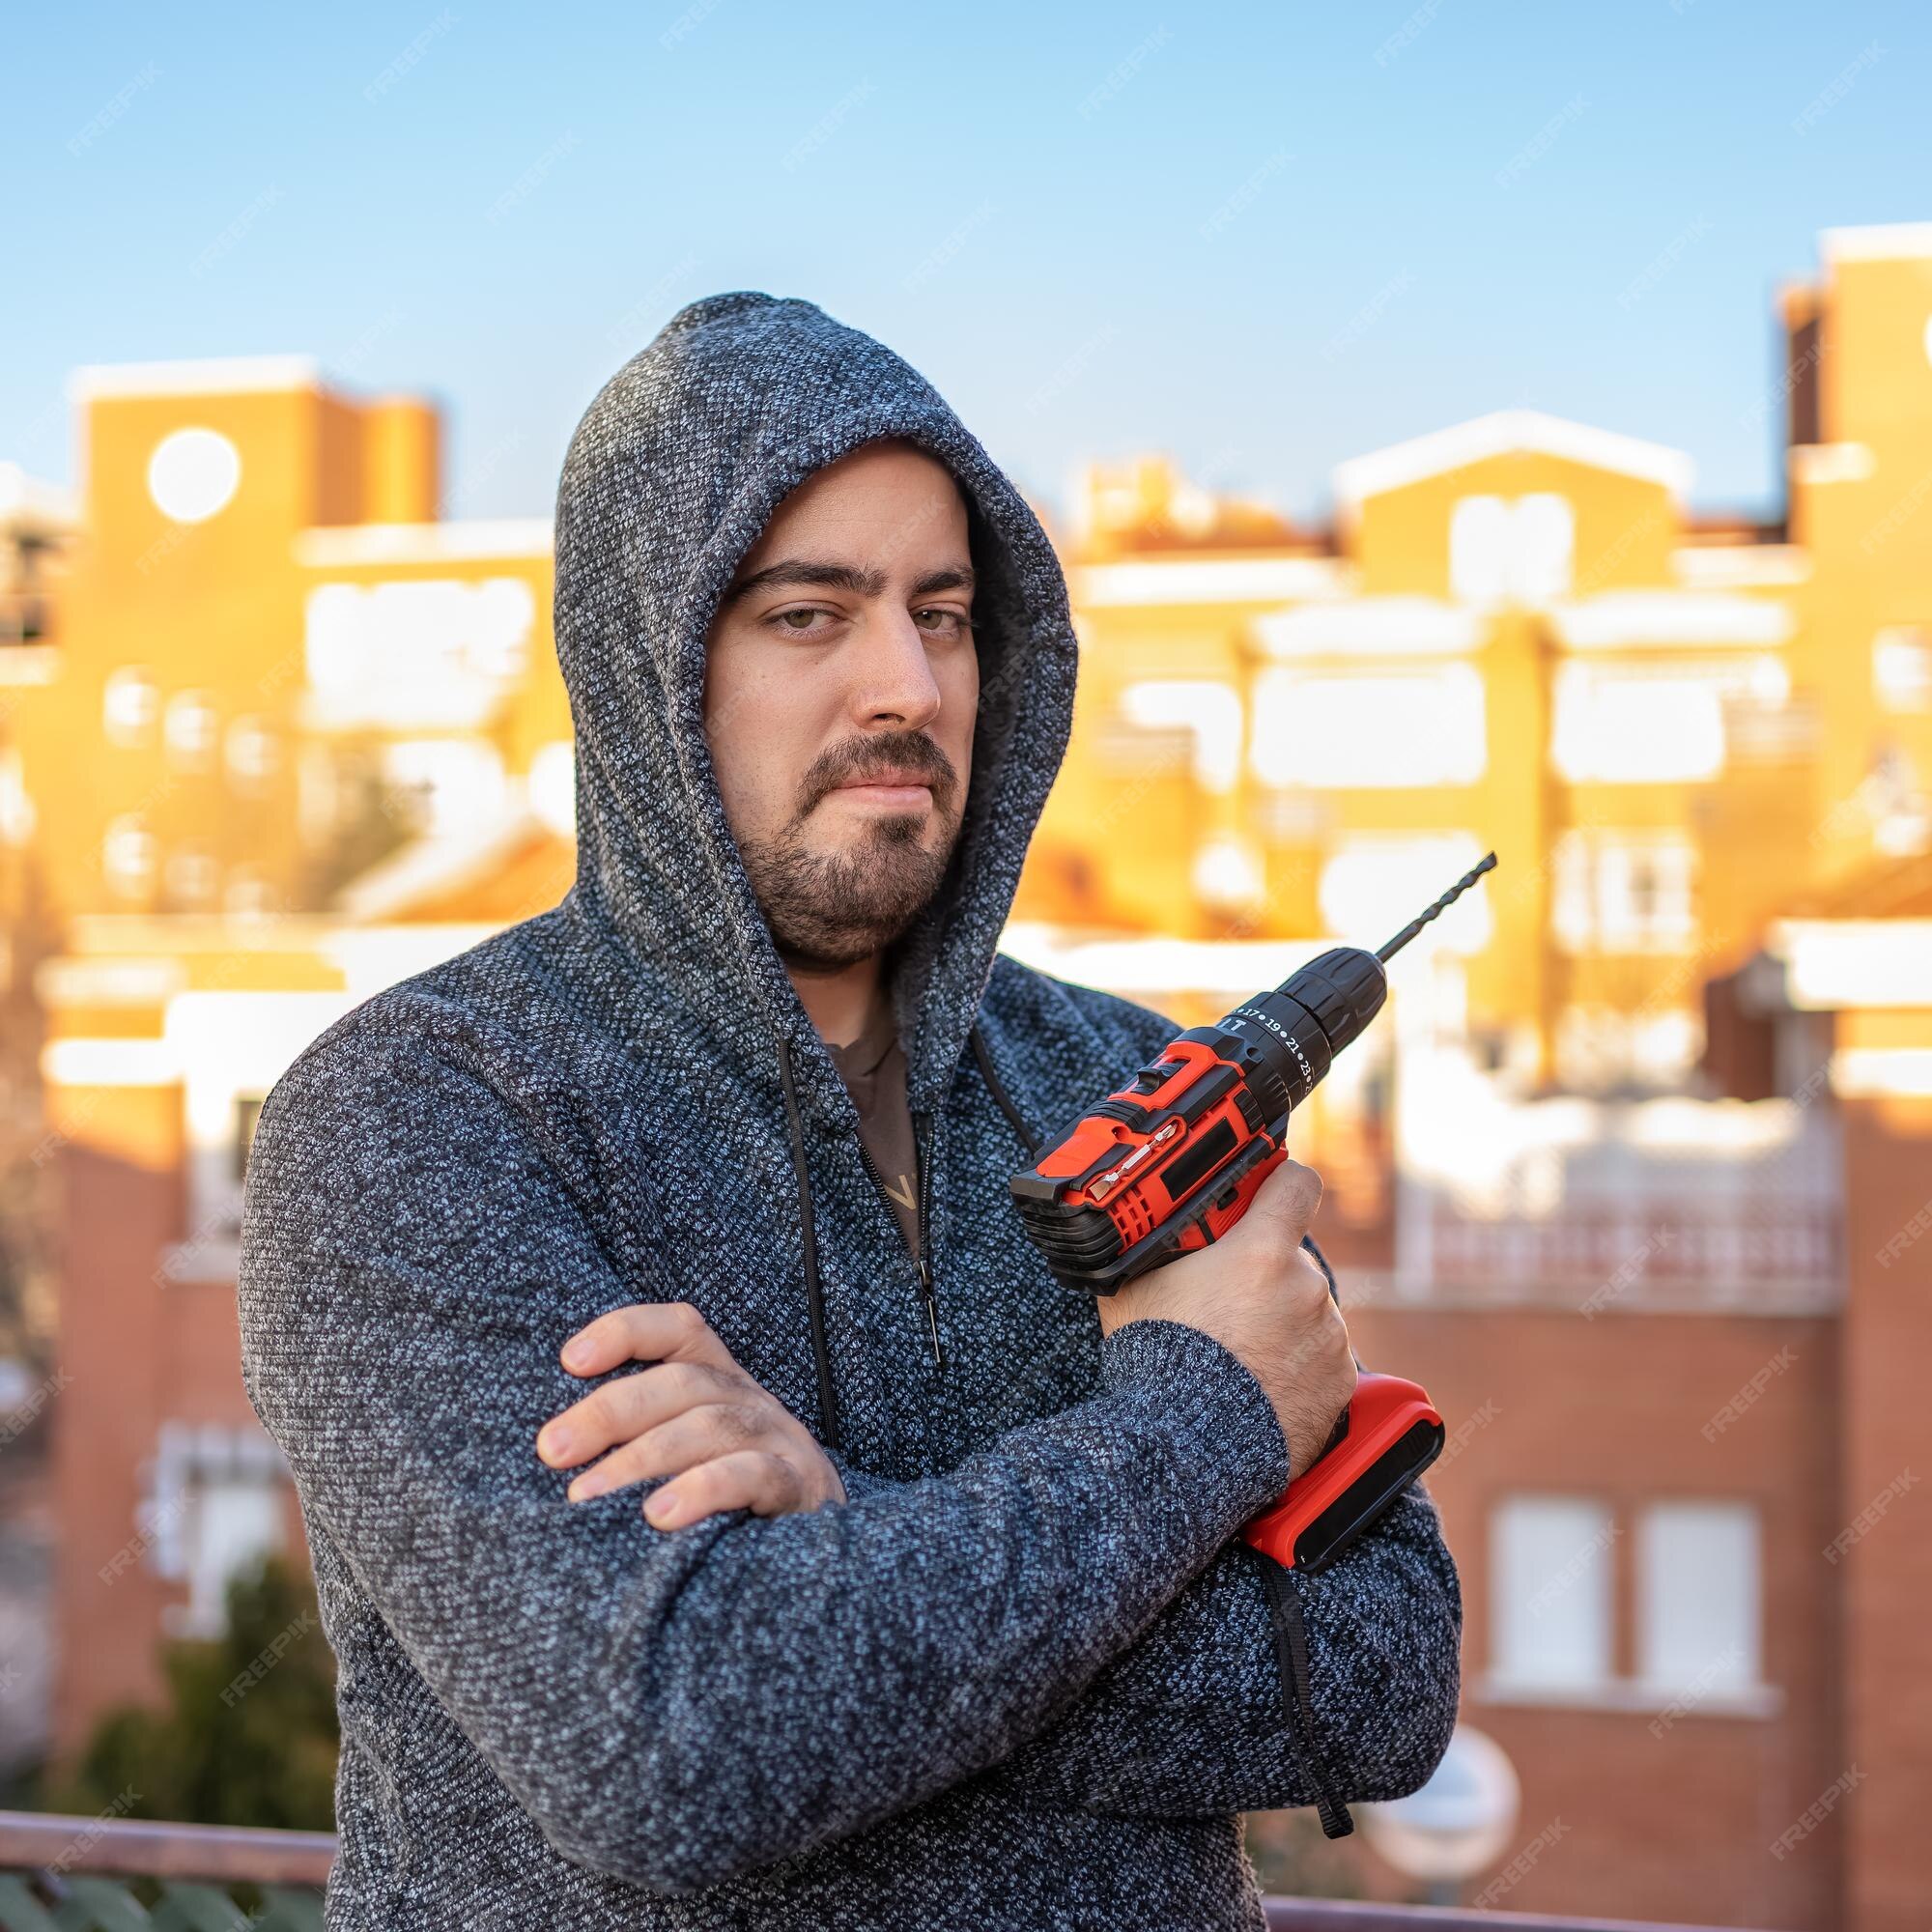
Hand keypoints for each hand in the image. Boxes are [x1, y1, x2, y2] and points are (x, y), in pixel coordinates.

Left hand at [536, 1302, 846, 1528]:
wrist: (822, 1565)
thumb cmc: (725, 1512)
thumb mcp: (685, 1465)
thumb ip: (635, 1446)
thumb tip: (550, 1455)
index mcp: (720, 1384)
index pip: (681, 1330)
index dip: (627, 1332)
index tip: (569, 1361)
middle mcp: (752, 1401)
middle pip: (684, 1381)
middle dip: (610, 1412)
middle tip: (552, 1452)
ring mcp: (782, 1441)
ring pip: (711, 1425)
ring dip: (642, 1458)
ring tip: (588, 1497)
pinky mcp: (801, 1487)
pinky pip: (754, 1475)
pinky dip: (704, 1489)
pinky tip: (658, 1516)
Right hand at [1095, 1157, 1355, 1476]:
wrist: (1185, 1444)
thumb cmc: (1158, 1360)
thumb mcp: (1142, 1284)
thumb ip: (1169, 1249)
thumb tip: (1156, 1228)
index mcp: (1261, 1251)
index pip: (1295, 1185)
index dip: (1282, 1182)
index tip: (1273, 1188)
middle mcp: (1306, 1287)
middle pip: (1293, 1261)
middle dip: (1266, 1276)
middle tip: (1226, 1307)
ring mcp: (1328, 1336)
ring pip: (1309, 1312)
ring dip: (1284, 1323)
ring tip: (1239, 1357)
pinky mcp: (1341, 1381)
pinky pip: (1323, 1359)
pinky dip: (1299, 1367)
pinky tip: (1261, 1384)